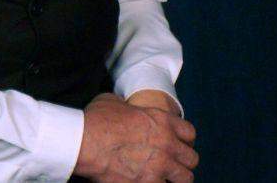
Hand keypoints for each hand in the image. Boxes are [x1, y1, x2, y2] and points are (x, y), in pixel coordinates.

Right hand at [74, 93, 198, 181]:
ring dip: (174, 179)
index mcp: (162, 121)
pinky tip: (147, 182)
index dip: (183, 139)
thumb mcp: (114, 102)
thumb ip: (128, 108)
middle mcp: (167, 144)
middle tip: (172, 165)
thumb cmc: (97, 120)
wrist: (84, 142)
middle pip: (191, 159)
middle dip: (183, 162)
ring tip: (164, 178)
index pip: (189, 133)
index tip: (177, 144)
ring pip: (185, 179)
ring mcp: (159, 167)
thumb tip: (124, 111)